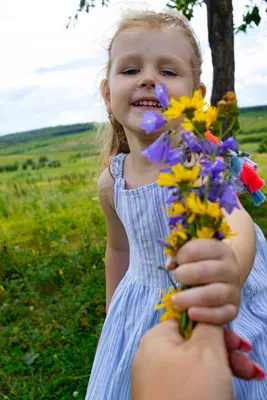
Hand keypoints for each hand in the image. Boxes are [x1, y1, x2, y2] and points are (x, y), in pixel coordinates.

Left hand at [132, 321, 264, 399]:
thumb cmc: (191, 393)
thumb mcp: (207, 351)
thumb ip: (210, 326)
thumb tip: (209, 319)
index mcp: (156, 338)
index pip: (189, 321)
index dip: (216, 330)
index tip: (239, 344)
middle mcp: (153, 358)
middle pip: (196, 346)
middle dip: (227, 354)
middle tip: (250, 367)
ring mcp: (158, 381)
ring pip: (197, 367)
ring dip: (226, 371)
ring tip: (251, 378)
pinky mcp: (166, 399)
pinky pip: (191, 385)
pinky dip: (211, 386)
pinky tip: (228, 394)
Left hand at [169, 239, 240, 323]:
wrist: (223, 281)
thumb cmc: (201, 265)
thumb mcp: (192, 254)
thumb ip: (177, 254)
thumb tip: (170, 265)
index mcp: (220, 250)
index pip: (195, 250)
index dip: (180, 256)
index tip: (176, 263)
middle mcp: (230, 269)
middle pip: (203, 271)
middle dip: (183, 275)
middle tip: (175, 278)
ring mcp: (233, 290)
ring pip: (212, 294)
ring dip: (189, 298)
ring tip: (175, 300)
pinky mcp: (233, 309)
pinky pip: (221, 314)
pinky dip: (204, 315)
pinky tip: (190, 313)